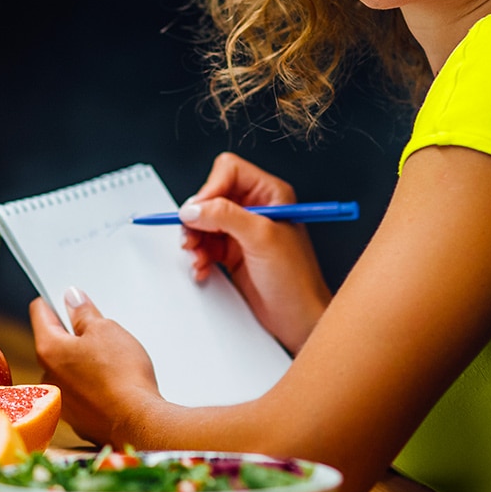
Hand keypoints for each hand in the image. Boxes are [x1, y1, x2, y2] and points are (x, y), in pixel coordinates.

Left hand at [30, 291, 160, 446]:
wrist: (138, 422)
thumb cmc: (121, 375)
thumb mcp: (105, 330)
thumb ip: (84, 313)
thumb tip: (72, 300)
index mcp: (49, 350)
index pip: (40, 314)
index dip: (53, 300)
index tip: (64, 296)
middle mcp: (47, 377)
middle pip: (55, 343)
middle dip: (73, 333)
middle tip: (99, 328)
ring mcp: (61, 401)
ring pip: (68, 368)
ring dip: (83, 360)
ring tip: (112, 358)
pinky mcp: (77, 418)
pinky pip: (80, 390)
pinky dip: (91, 383)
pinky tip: (113, 381)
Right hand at [179, 152, 331, 352]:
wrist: (298, 319)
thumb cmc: (296, 279)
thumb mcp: (261, 239)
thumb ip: (226, 217)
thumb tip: (195, 208)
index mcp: (270, 194)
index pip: (230, 171)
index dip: (210, 188)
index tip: (199, 211)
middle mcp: (255, 208)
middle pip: (212, 197)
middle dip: (198, 218)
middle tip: (192, 237)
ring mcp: (243, 231)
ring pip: (204, 221)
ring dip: (195, 239)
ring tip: (197, 256)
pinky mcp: (233, 252)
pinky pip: (205, 244)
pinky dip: (199, 255)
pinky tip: (203, 268)